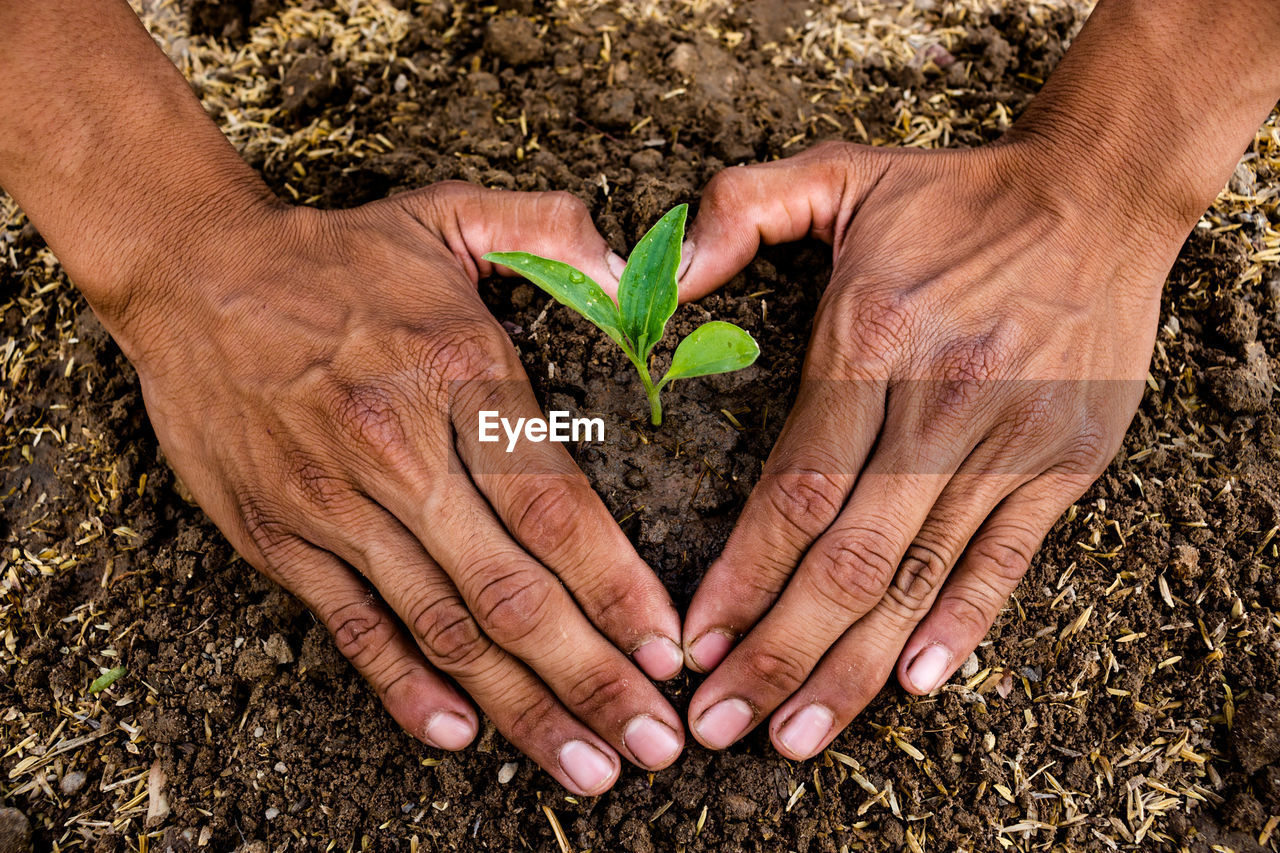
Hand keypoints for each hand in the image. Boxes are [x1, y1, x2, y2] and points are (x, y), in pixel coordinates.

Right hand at [101, 184, 685, 792]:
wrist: (190, 272)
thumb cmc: (336, 255)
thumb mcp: (450, 213)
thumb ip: (553, 232)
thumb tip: (637, 272)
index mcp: (457, 374)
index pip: (556, 506)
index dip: (616, 588)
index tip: (668, 650)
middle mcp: (399, 451)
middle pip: (511, 589)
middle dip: (592, 678)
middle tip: (655, 743)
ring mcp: (333, 504)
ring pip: (443, 627)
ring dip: (521, 707)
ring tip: (587, 763)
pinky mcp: (279, 537)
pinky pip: (354, 629)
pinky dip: (407, 689)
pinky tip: (462, 735)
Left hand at [674, 139, 1191, 757]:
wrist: (1098, 196)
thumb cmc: (953, 196)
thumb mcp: (838, 173)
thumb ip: (737, 209)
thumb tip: (658, 277)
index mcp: (872, 344)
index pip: (795, 491)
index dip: (741, 576)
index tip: (696, 642)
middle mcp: (938, 408)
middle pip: (848, 560)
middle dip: (777, 654)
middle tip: (720, 727)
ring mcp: (1007, 444)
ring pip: (918, 581)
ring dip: (851, 667)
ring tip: (795, 735)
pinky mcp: (1061, 465)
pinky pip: (1005, 563)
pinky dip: (960, 629)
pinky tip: (913, 684)